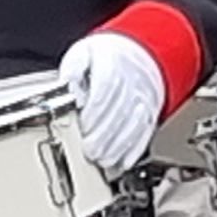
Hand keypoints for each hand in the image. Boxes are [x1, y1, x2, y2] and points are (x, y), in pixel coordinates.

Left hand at [57, 30, 167, 172]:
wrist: (136, 54)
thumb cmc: (105, 58)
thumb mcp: (82, 54)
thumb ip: (72, 71)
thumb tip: (66, 89)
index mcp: (114, 64)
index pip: (107, 87)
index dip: (95, 110)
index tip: (83, 126)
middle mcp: (133, 82)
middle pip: (120, 111)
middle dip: (104, 135)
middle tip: (89, 151)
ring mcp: (144, 99)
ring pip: (134, 125)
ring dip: (118, 146)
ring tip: (102, 160)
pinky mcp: (150, 113)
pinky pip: (146, 133)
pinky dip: (135, 150)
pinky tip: (123, 162)